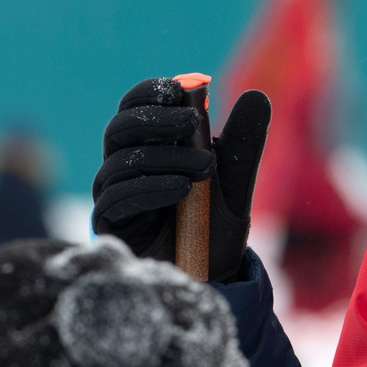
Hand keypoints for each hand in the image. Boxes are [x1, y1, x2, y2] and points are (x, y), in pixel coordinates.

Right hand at [91, 82, 271, 283]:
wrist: (213, 277)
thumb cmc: (216, 226)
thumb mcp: (234, 180)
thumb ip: (242, 141)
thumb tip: (256, 95)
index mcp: (151, 145)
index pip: (137, 106)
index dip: (152, 92)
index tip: (182, 88)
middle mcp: (126, 165)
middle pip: (120, 127)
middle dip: (155, 119)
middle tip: (193, 122)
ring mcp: (115, 194)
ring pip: (121, 161)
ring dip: (165, 158)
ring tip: (204, 168)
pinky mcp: (111, 225)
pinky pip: (117, 198)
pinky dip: (150, 188)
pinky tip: (181, 189)